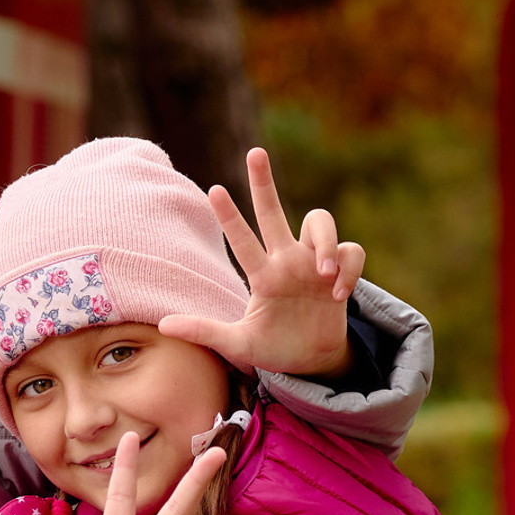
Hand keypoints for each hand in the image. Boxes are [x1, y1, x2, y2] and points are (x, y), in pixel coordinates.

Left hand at [158, 146, 362, 379]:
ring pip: (319, 221)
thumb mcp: (237, 344)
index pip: (241, 239)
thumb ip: (205, 331)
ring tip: (322, 272)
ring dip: (324, 242)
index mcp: (261, 274)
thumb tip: (163, 325)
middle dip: (263, 182)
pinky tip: (337, 294)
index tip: (213, 189)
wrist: (312, 362)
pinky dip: (348, 268)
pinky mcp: (342, 271)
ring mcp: (315, 263)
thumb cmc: (272, 347)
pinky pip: (351, 251)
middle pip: (273, 210)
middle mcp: (286, 260)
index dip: (229, 215)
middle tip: (253, 152)